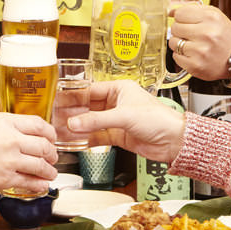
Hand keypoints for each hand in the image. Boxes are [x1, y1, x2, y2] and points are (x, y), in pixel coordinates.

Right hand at [0, 112, 57, 193]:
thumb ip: (9, 125)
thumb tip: (26, 132)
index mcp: (7, 122)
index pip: (39, 125)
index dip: (50, 133)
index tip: (52, 138)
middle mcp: (12, 140)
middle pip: (44, 146)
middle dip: (52, 153)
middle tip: (52, 156)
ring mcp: (11, 160)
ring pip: (41, 165)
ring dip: (49, 171)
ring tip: (50, 173)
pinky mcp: (7, 179)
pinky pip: (30, 182)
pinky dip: (40, 185)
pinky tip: (42, 185)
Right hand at [67, 80, 186, 163]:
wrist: (173, 141)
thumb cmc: (159, 120)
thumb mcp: (124, 116)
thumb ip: (97, 121)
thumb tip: (75, 122)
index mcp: (120, 89)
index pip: (91, 90)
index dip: (74, 96)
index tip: (60, 100)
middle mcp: (117, 103)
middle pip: (89, 107)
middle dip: (74, 112)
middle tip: (57, 116)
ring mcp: (117, 120)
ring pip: (92, 122)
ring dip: (79, 127)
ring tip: (62, 129)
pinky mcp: (118, 135)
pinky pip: (98, 136)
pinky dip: (87, 139)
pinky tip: (76, 140)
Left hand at [167, 1, 230, 79]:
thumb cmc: (226, 37)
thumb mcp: (214, 16)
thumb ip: (192, 9)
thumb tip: (170, 11)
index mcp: (211, 18)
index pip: (180, 14)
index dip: (182, 18)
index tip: (188, 22)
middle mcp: (206, 34)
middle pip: (175, 27)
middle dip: (181, 30)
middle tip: (192, 35)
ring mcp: (201, 51)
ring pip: (173, 42)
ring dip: (180, 44)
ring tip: (193, 45)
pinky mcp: (196, 65)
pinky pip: (176, 57)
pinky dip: (182, 56)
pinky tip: (193, 54)